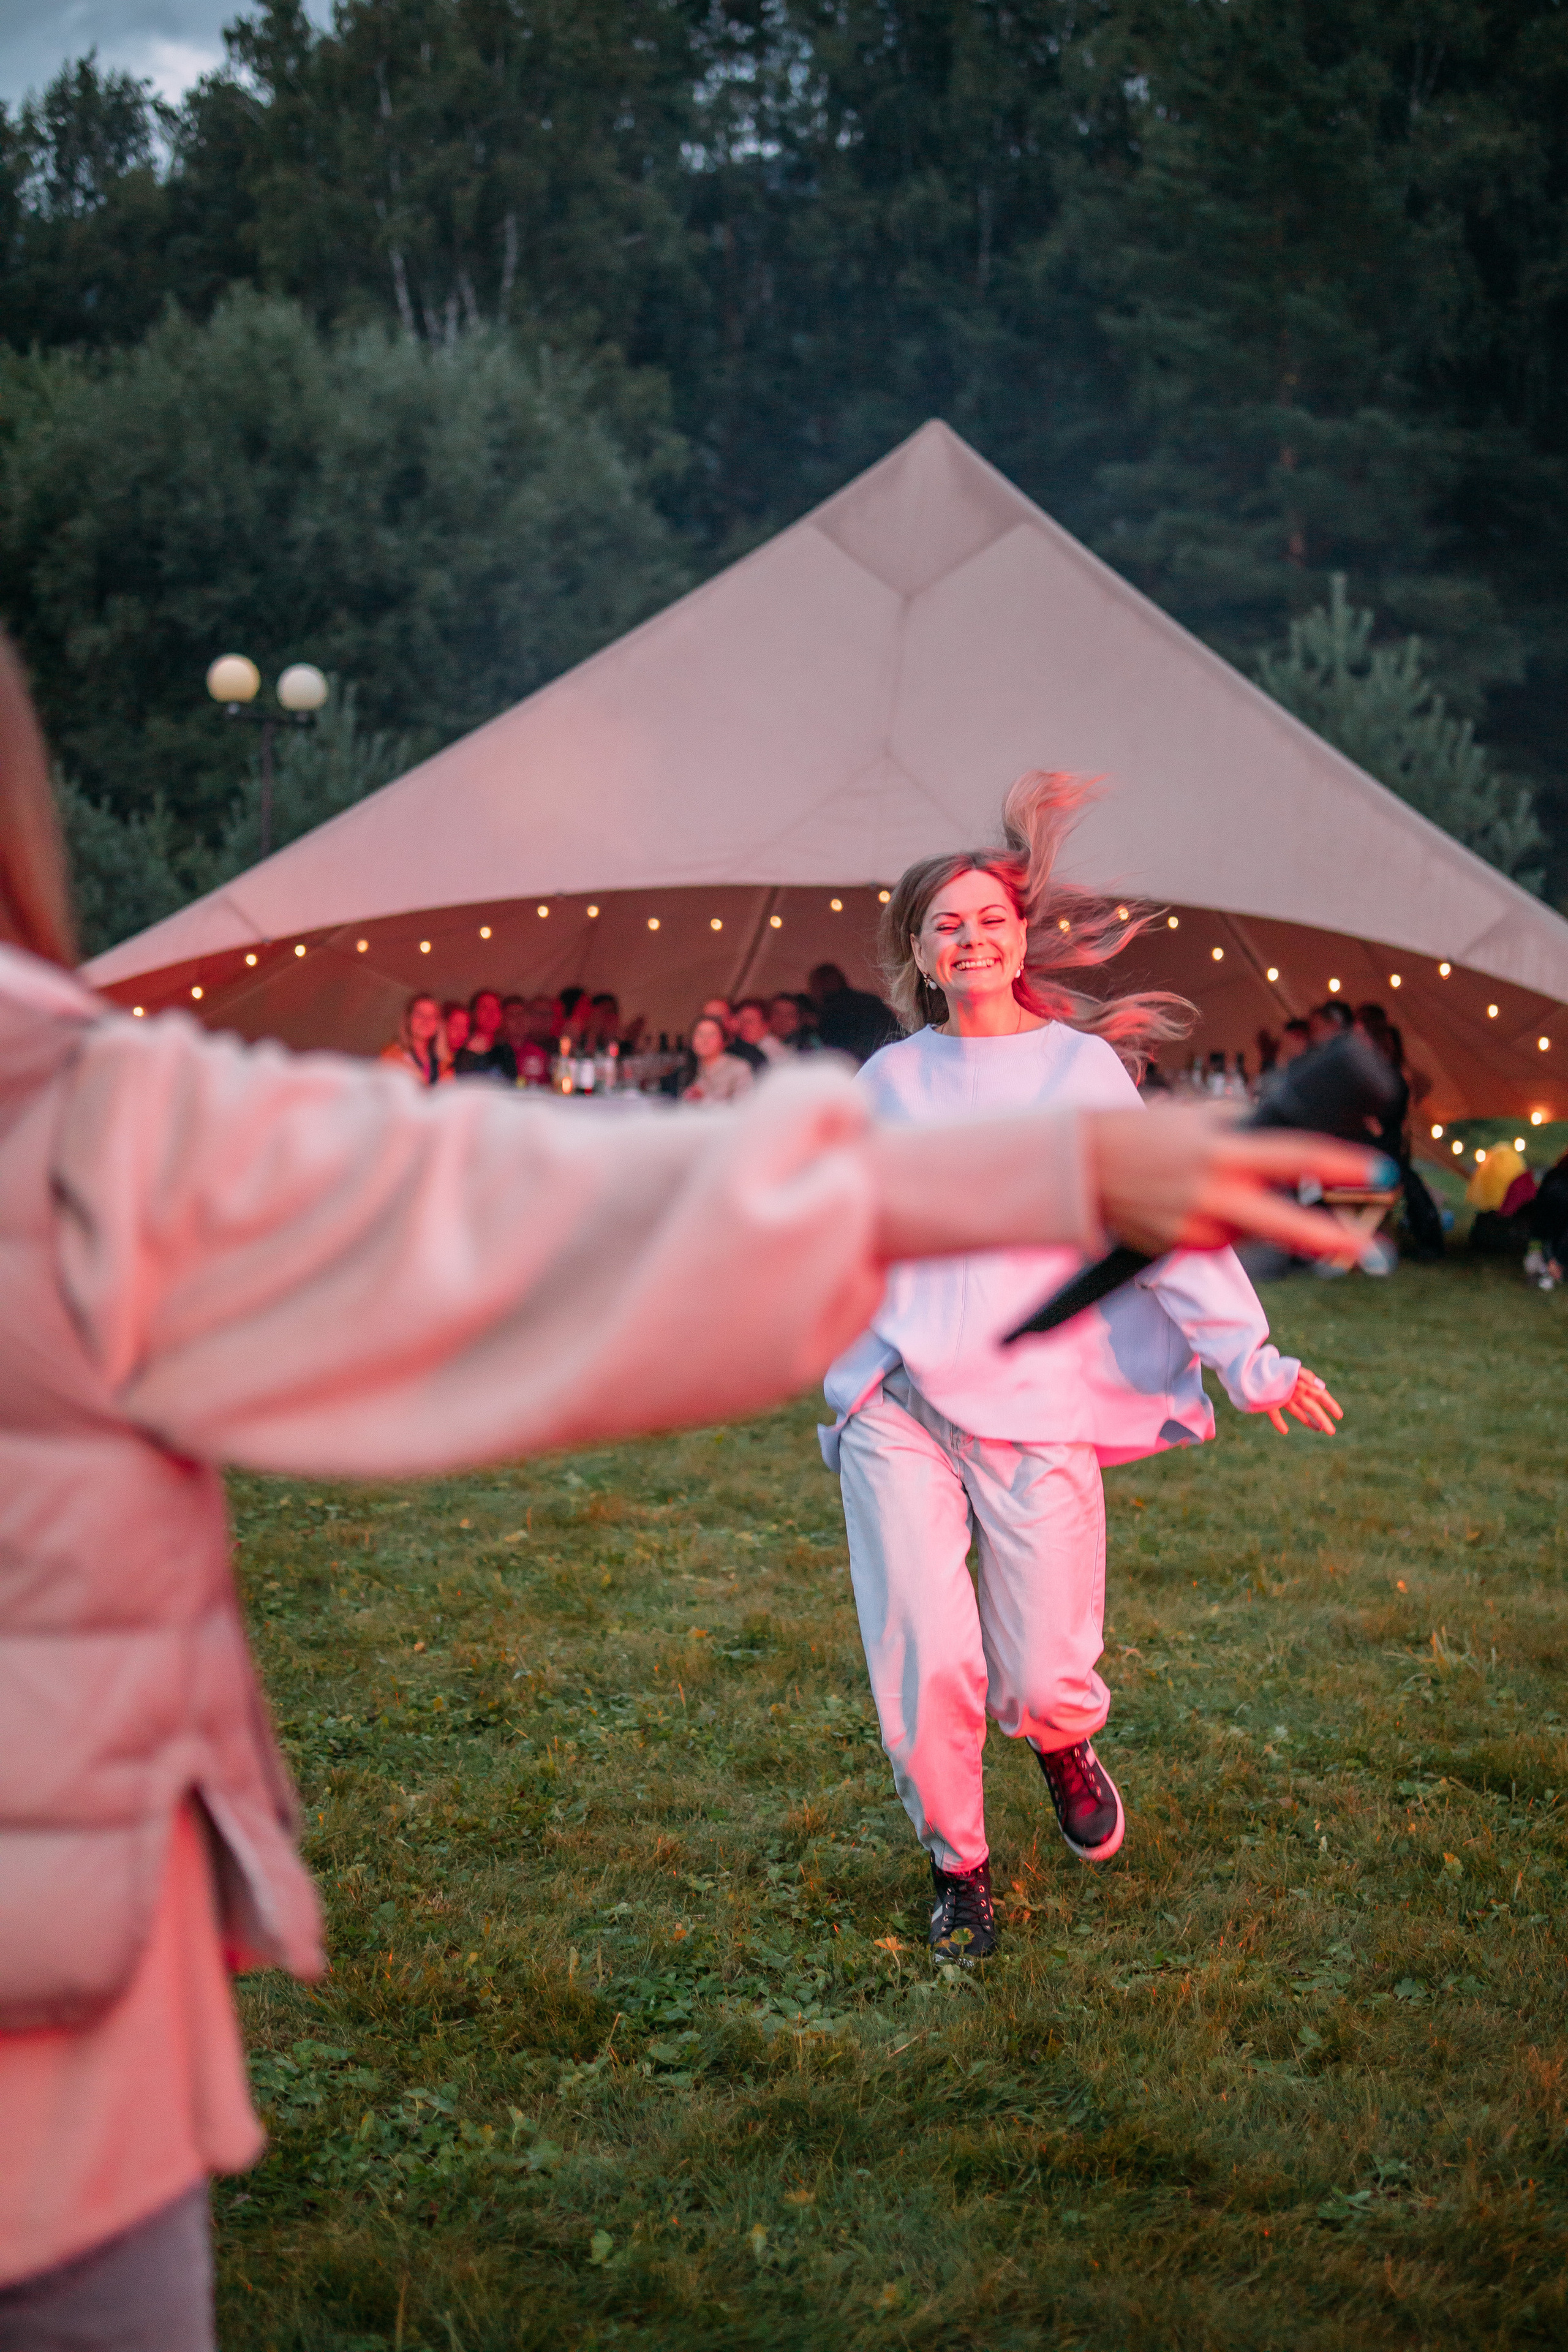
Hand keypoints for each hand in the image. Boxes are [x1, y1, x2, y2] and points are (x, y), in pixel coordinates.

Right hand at [1083, 1105, 1383, 1262]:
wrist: (1078, 1168)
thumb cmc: (1141, 1132)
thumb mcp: (1195, 1114)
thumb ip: (1241, 1126)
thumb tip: (1284, 1134)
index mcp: (1221, 1151)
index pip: (1296, 1156)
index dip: (1341, 1166)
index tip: (1379, 1171)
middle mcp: (1212, 1193)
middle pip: (1287, 1225)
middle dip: (1333, 1240)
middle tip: (1374, 1253)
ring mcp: (1195, 1227)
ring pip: (1251, 1232)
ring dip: (1254, 1216)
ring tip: (1209, 1187)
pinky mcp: (1180, 1248)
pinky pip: (1220, 1239)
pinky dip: (1221, 1224)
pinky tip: (1193, 1202)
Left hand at [1265, 1366, 1341, 1435]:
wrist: (1250, 1367)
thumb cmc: (1274, 1367)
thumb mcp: (1292, 1370)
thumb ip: (1306, 1376)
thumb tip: (1322, 1386)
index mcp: (1302, 1384)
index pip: (1320, 1396)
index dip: (1331, 1405)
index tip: (1339, 1416)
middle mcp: (1294, 1392)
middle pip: (1312, 1407)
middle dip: (1323, 1419)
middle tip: (1331, 1432)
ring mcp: (1282, 1397)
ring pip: (1298, 1412)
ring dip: (1308, 1421)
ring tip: (1318, 1430)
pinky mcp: (1268, 1402)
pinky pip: (1275, 1415)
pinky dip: (1279, 1422)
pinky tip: (1284, 1431)